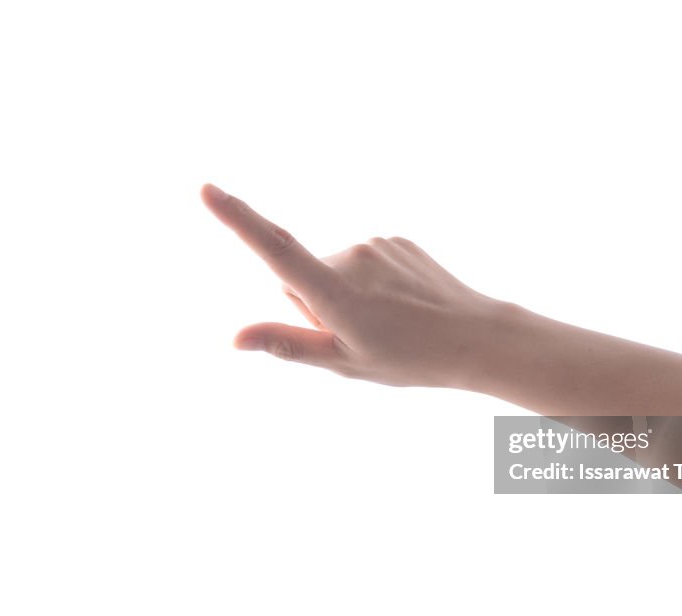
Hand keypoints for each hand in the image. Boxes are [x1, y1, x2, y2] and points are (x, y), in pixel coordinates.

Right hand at [201, 184, 507, 387]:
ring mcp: (375, 244)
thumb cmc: (409, 359)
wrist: (474, 337)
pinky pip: (362, 261)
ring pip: (334, 269)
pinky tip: (400, 303)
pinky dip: (370, 281)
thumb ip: (288, 343)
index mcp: (334, 292)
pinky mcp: (394, 240)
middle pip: (303, 276)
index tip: (206, 188)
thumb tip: (235, 338)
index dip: (237, 219)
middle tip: (357, 332)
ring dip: (345, 292)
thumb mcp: (344, 361)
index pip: (275, 250)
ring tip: (386, 320)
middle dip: (315, 301)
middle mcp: (350, 257)